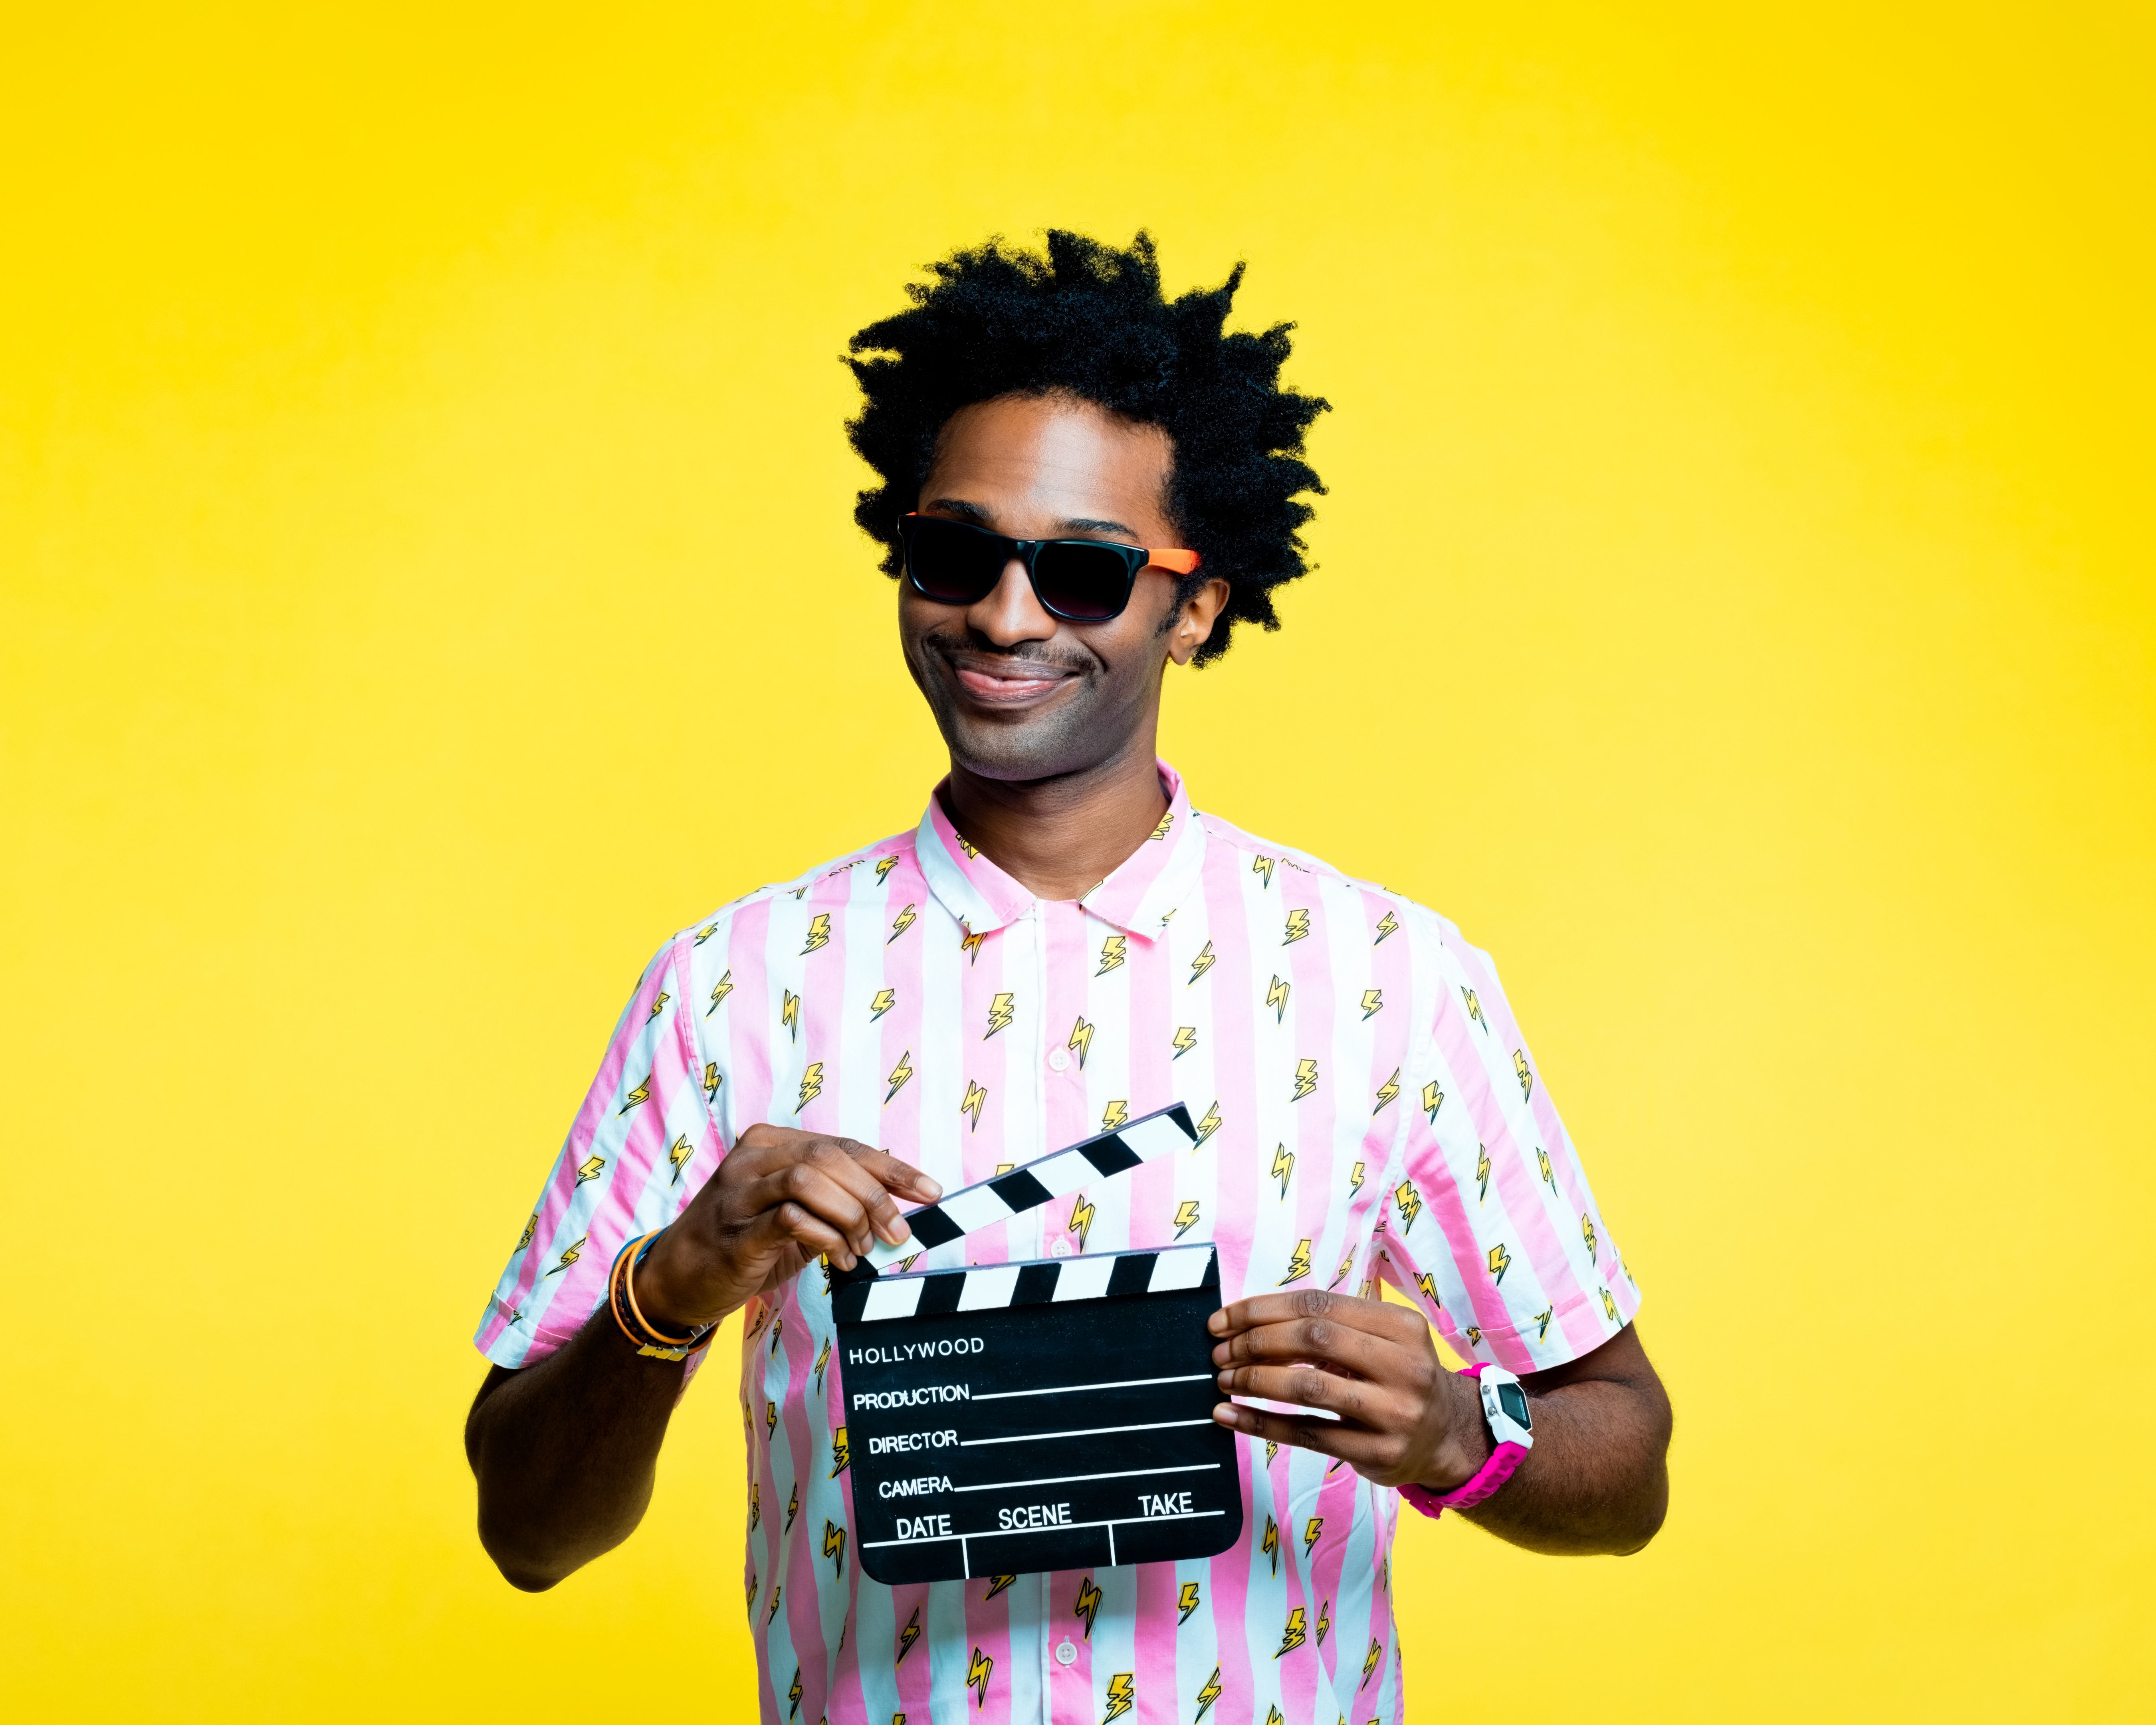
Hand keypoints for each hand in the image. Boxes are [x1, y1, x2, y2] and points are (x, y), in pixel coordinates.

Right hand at [634, 1125, 940, 1330]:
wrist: (674, 1282)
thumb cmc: (742, 1244)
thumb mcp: (790, 1213)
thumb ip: (832, 1202)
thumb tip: (892, 1211)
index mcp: (770, 1143)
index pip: (844, 1146)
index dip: (893, 1168)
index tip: (931, 1191)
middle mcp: (752, 1159)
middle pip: (831, 1158)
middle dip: (876, 1196)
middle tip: (896, 1234)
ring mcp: (739, 1193)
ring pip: (811, 1178)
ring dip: (850, 1216)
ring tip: (860, 1250)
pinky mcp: (736, 1230)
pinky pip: (791, 1218)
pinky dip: (826, 1237)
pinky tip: (836, 1259)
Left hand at [1208, 1289, 1492, 1491]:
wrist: (1449, 1436)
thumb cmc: (1399, 1377)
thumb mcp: (1385, 1339)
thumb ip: (1334, 1324)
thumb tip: (1252, 1321)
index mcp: (1401, 1325)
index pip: (1318, 1304)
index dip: (1263, 1310)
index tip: (1225, 1320)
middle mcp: (1403, 1366)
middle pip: (1312, 1340)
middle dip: (1255, 1343)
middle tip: (1221, 1352)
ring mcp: (1393, 1412)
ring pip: (1308, 1388)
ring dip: (1255, 1381)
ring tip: (1224, 1380)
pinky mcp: (1378, 1453)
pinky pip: (1307, 1435)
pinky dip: (1261, 1424)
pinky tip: (1230, 1415)